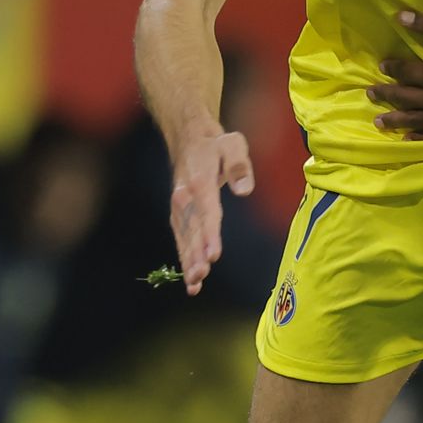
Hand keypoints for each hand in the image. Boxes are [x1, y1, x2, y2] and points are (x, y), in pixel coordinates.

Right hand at [169, 130, 252, 295]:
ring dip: (188, 262)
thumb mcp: (233, 144)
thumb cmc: (216, 143)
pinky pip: (180, 238)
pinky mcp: (178, 213)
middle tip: (200, 278)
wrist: (189, 137)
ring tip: (194, 285)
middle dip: (196, 256)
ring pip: (184, 238)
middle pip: (192, 231)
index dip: (210, 236)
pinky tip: (190, 278)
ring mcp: (178, 206)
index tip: (213, 256)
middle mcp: (184, 197)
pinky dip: (184, 258)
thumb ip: (239, 165)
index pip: (207, 212)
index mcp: (199, 182)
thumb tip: (244, 190)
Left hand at [369, 11, 422, 137]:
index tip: (383, 67)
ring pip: (417, 119)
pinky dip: (421, 137)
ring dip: (396, 120)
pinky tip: (409, 139)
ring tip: (379, 122)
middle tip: (370, 94)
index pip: (407, 73)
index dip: (393, 69)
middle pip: (406, 98)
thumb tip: (402, 17)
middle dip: (387, 95)